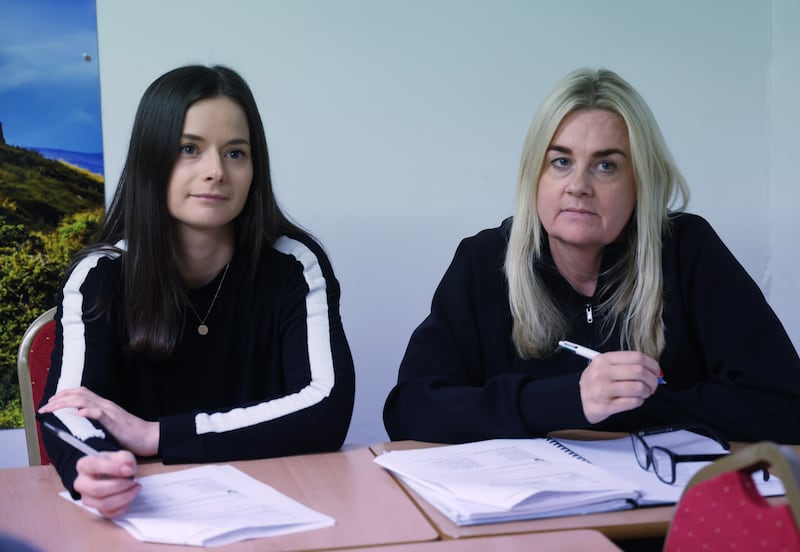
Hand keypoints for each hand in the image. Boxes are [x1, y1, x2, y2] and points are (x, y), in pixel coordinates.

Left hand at [39, 387, 158, 456]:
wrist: (150, 437)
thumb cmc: (132, 435)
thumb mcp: (111, 425)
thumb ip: (98, 422)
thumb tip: (80, 424)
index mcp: (104, 406)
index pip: (81, 393)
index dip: (63, 395)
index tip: (50, 402)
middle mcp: (106, 405)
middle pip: (79, 394)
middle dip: (58, 399)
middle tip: (44, 407)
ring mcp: (110, 412)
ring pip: (84, 400)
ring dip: (65, 403)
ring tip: (52, 408)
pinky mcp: (115, 422)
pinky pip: (99, 414)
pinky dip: (87, 412)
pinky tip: (76, 414)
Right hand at [74, 450, 139, 517]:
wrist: (113, 474)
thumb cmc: (115, 463)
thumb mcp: (121, 455)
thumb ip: (125, 459)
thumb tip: (127, 469)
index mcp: (84, 465)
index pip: (94, 466)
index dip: (113, 468)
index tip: (129, 470)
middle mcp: (81, 483)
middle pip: (97, 490)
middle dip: (119, 486)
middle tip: (133, 480)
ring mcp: (87, 499)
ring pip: (104, 504)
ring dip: (125, 496)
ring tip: (136, 487)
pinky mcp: (97, 510)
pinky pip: (111, 513)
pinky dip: (125, 505)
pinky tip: (131, 495)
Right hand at [579, 351, 660, 423]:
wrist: (576, 400)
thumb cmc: (595, 383)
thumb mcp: (603, 366)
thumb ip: (625, 364)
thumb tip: (653, 369)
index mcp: (603, 360)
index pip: (636, 357)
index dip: (652, 364)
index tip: (656, 371)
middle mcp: (602, 373)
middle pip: (639, 371)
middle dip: (652, 380)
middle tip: (653, 385)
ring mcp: (603, 390)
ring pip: (638, 388)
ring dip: (646, 392)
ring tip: (644, 393)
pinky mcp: (606, 406)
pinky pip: (632, 402)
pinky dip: (639, 401)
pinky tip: (635, 400)